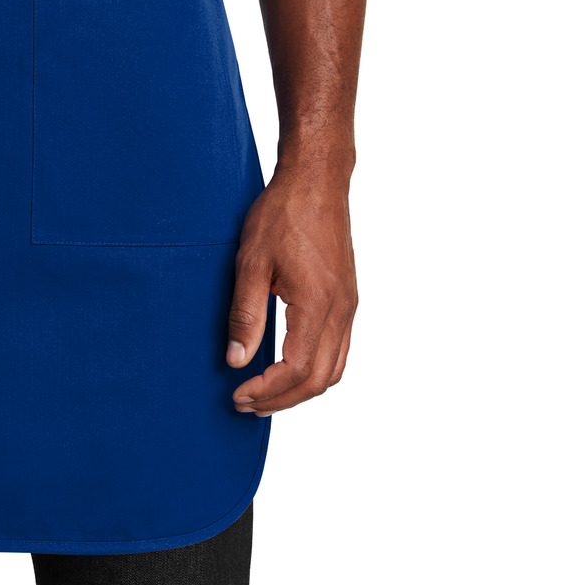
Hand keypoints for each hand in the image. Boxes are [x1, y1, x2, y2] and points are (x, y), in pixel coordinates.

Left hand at [226, 158, 357, 415]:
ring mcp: (349, 305)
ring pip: (334, 369)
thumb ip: (245, 314)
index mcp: (318, 304)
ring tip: (265, 393)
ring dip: (301, 389)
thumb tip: (236, 361)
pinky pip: (340, 349)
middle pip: (320, 380)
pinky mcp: (348, 298)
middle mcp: (341, 311)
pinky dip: (317, 369)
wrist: (316, 181)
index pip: (296, 370)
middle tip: (246, 403)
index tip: (238, 395)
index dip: (267, 391)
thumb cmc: (283, 214)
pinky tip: (290, 365)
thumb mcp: (251, 261)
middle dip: (283, 400)